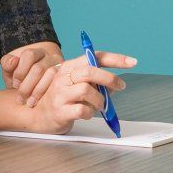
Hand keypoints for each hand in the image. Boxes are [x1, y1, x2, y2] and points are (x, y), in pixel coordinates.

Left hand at [1, 41, 64, 106]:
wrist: (37, 82)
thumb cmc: (22, 77)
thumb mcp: (11, 70)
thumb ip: (7, 64)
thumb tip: (14, 61)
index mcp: (36, 52)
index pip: (29, 55)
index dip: (20, 71)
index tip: (15, 85)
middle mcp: (50, 57)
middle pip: (39, 68)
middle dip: (27, 86)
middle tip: (21, 99)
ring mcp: (60, 66)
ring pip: (51, 75)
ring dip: (38, 91)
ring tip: (30, 102)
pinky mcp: (66, 77)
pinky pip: (59, 84)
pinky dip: (48, 93)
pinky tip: (40, 101)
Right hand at [10, 50, 137, 133]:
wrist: (39, 116)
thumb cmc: (64, 99)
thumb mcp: (80, 86)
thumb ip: (98, 83)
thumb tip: (117, 84)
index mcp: (71, 66)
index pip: (95, 56)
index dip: (116, 58)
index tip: (133, 62)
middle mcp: (63, 76)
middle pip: (90, 71)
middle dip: (110, 79)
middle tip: (120, 86)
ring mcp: (60, 93)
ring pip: (87, 90)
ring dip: (100, 100)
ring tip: (98, 106)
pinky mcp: (60, 110)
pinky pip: (82, 109)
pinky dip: (90, 113)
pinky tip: (87, 113)